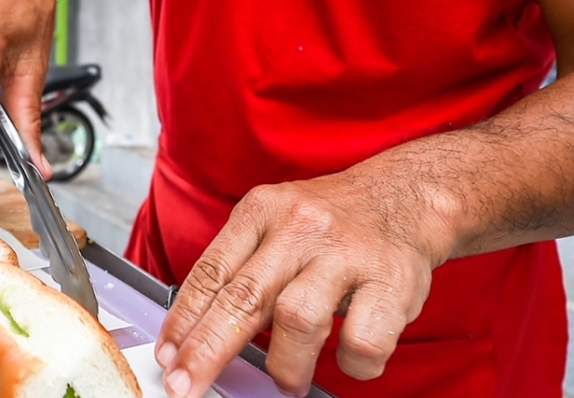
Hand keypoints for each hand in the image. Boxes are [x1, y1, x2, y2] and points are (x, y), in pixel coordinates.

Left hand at [153, 170, 453, 397]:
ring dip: (285, 365)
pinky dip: (350, 364)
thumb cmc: (331, 221)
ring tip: (285, 381)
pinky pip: (361, 341)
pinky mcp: (392, 281)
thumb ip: (240, 267)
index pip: (211, 271)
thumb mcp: (275, 222)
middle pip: (244, 297)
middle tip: (187, 384)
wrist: (407, 196)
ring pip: (298, 320)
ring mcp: (347, 253)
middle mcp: (301, 228)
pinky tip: (346, 358)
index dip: (183, 320)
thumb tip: (193, 331)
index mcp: (262, 211)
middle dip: (208, 349)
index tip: (166, 355)